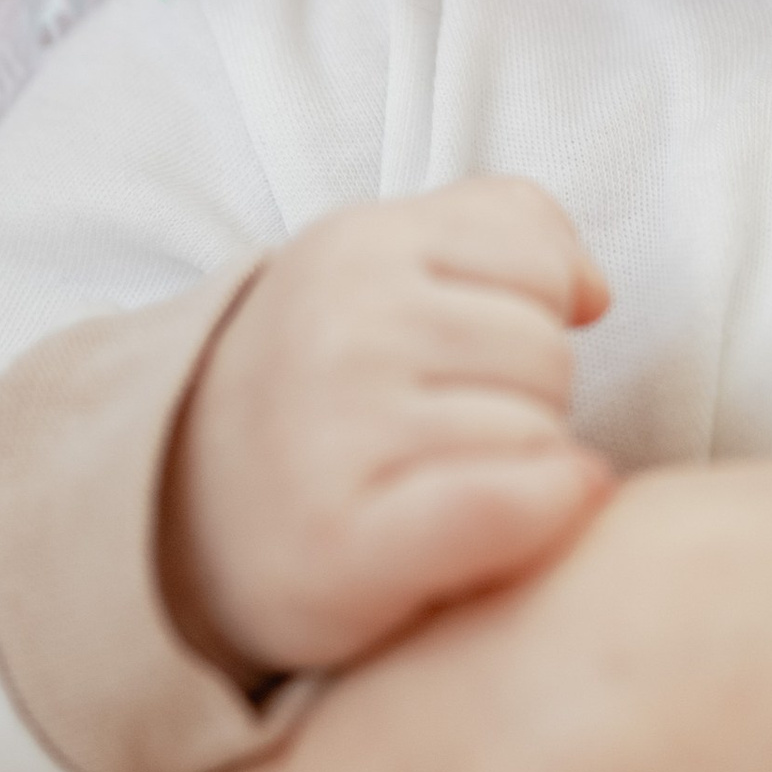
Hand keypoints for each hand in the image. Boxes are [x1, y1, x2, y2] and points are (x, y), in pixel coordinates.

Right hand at [162, 174, 611, 680]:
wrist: (177, 512)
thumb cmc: (321, 384)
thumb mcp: (385, 266)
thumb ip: (504, 228)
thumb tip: (595, 294)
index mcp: (354, 245)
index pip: (544, 265)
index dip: (533, 316)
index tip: (468, 353)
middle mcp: (338, 330)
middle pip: (548, 358)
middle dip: (521, 400)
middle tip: (443, 434)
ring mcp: (335, 434)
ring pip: (540, 436)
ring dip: (514, 469)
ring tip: (433, 480)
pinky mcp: (344, 543)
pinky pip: (514, 504)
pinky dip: (542, 514)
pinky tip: (513, 520)